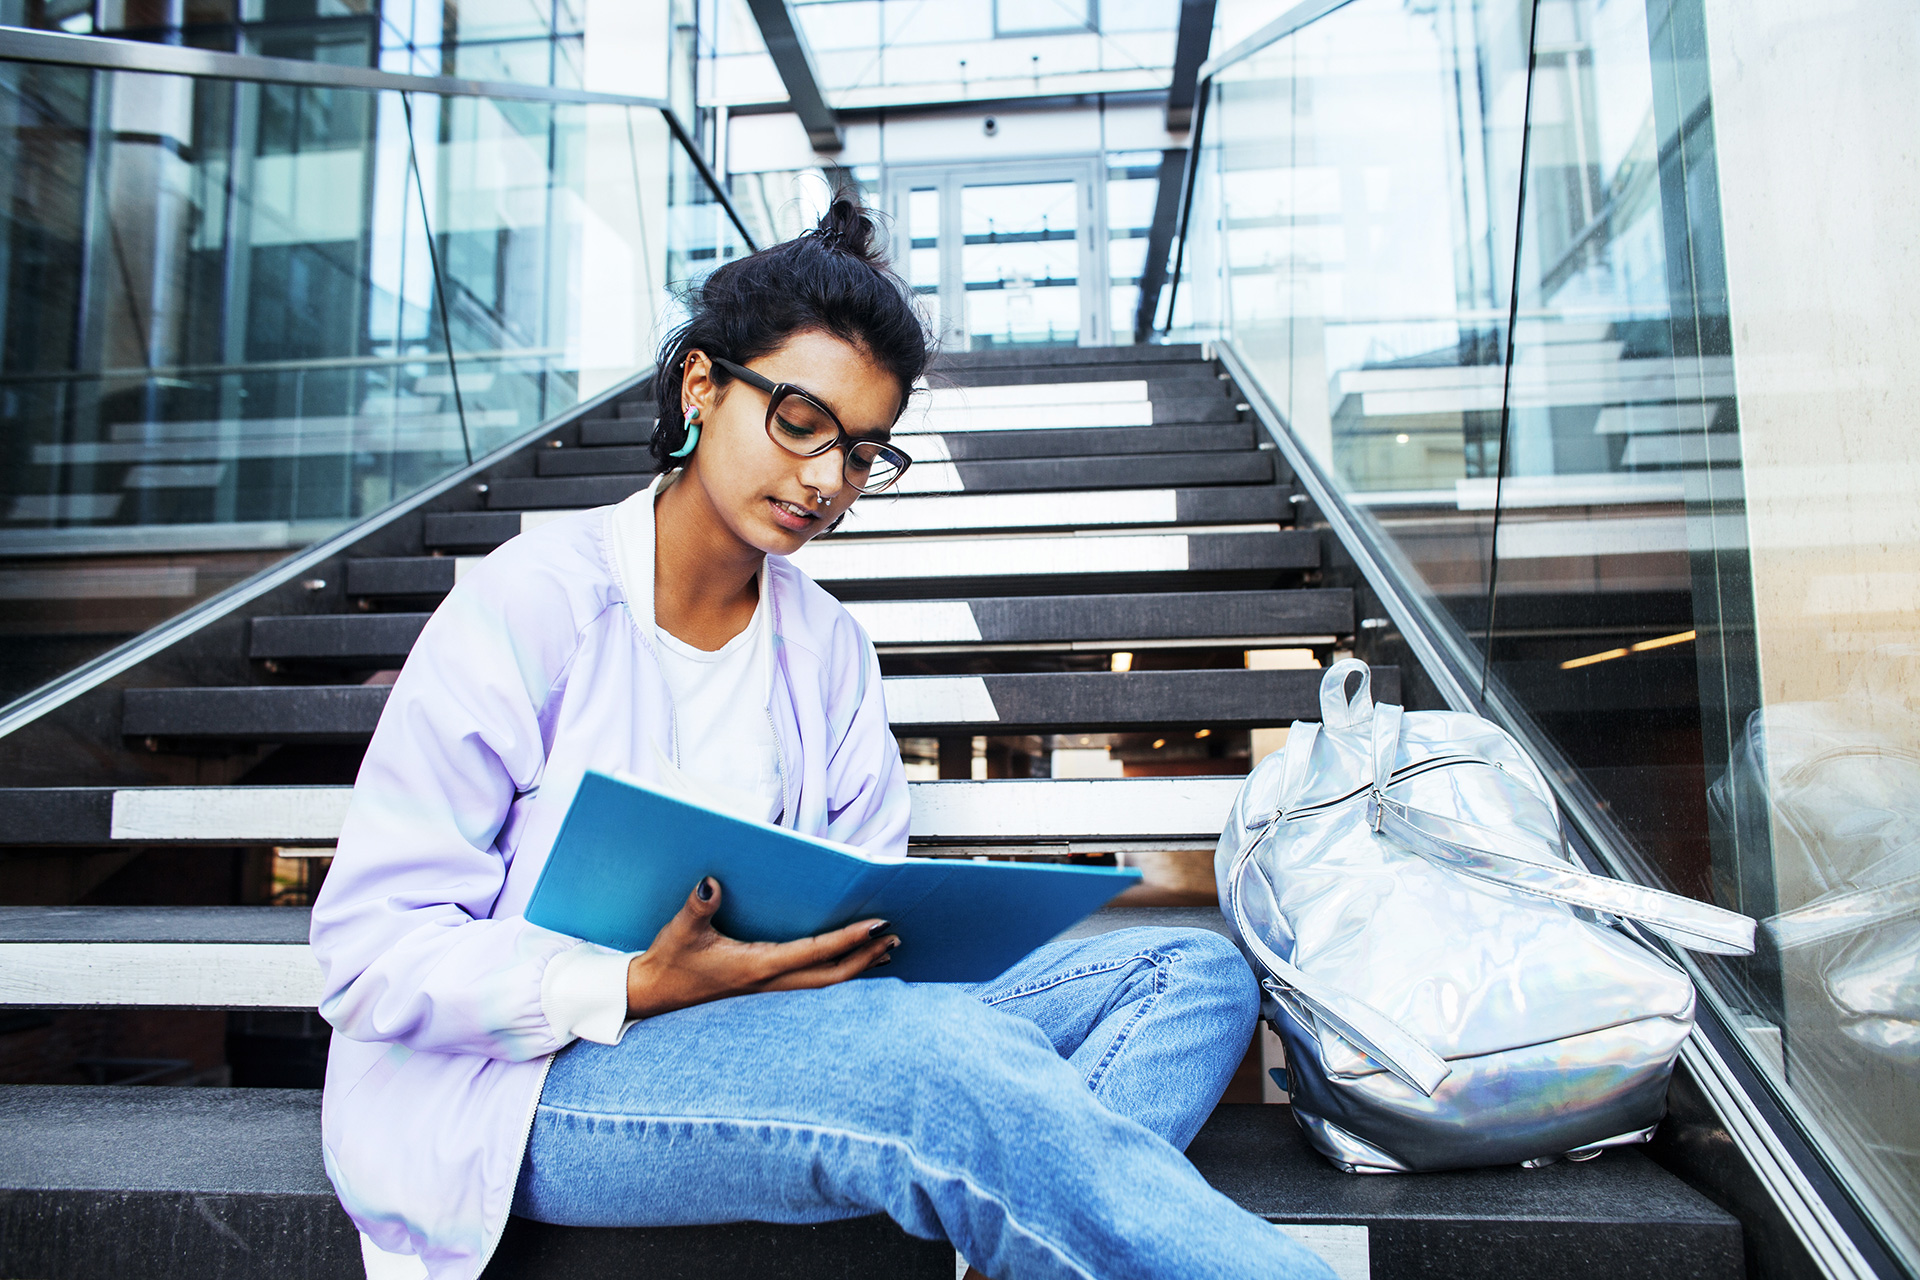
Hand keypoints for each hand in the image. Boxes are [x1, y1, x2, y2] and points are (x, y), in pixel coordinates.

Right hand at [625, 877, 899, 1018]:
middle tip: (895, 939)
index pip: (814, 952)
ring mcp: (767, 993)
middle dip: (865, 958)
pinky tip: (846, 968)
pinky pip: (810, 987)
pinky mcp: (762, 993)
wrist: (652, 995)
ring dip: (856, 970)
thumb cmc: (669, 961)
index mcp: (757, 966)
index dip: (848, 939)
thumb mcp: (680, 930)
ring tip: (884, 954)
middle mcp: (769, 984)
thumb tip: (711, 883)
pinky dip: (836, 976)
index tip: (877, 925)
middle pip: (831, 976)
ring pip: (823, 985)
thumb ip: (698, 907)